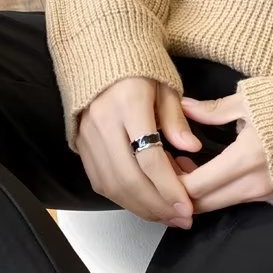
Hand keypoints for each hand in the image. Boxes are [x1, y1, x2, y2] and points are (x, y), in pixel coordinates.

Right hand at [75, 76, 202, 228]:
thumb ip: (177, 119)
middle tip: (181, 218)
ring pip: (111, 185)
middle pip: (128, 178)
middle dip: (156, 205)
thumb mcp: (166, 86)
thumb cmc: (142, 68)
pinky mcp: (81, 145)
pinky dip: (123, 197)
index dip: (169, 185)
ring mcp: (88, 136)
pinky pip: (100, 181)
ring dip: (140, 207)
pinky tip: (146, 202)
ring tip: (168, 216)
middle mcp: (103, 123)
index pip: (149, 156)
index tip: (188, 204)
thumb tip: (192, 149)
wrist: (102, 54)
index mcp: (128, 103)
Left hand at [177, 93, 272, 211]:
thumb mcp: (248, 100)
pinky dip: (218, 190)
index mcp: (244, 159)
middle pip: (202, 205)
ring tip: (186, 163)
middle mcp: (253, 185)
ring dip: (198, 191)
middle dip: (178, 191)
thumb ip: (212, 110)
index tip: (159, 161)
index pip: (195, 187)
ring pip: (219, 204)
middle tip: (166, 166)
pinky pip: (237, 199)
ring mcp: (266, 194)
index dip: (170, 180)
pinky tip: (212, 170)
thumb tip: (182, 106)